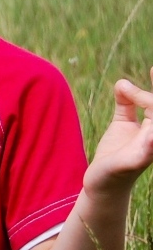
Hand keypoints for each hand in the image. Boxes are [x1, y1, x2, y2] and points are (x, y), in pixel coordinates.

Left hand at [84, 69, 152, 195]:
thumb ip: (125, 103)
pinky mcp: (134, 161)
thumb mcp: (122, 123)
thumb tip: (122, 82)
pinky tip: (149, 133)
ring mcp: (148, 150)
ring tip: (139, 96)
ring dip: (151, 107)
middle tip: (150, 71)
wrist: (101, 181)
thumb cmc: (116, 153)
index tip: (152, 68)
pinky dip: (149, 140)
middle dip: (152, 98)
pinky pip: (147, 149)